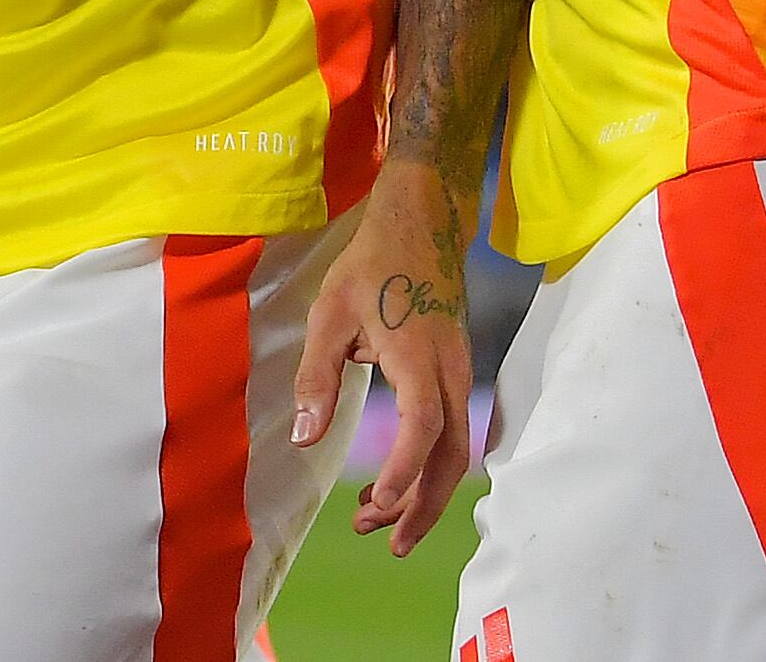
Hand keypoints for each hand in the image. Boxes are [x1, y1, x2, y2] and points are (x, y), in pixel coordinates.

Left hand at [292, 163, 475, 557]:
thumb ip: (318, 376)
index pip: (422, 427)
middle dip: (421, 505)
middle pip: (450, 455)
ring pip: (454, 449)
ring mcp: (460, 374)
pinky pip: (452, 431)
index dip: (403, 470)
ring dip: (423, 491)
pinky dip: (428, 466)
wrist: (421, 224)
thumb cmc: (371, 265)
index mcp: (419, 356)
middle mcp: (451, 372)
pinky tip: (395, 482)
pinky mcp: (457, 375)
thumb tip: (305, 440)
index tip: (377, 503)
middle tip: (382, 541)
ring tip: (377, 520)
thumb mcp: (329, 313)